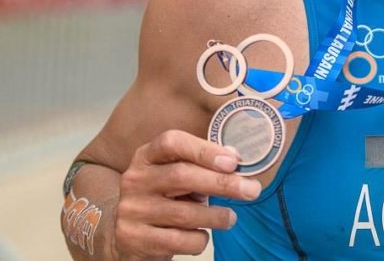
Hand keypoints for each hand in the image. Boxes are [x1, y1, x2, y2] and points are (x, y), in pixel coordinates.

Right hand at [113, 130, 260, 258]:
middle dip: (222, 183)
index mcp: (147, 156)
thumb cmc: (166, 199)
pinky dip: (199, 239)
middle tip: (252, 190)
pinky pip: (178, 240)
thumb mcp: (179, 176)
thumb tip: (236, 159)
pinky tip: (203, 235)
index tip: (234, 161)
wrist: (131, 236)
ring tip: (230, 218)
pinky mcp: (134, 238)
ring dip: (216, 216)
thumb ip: (203, 165)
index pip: (172, 142)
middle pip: (181, 176)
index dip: (204, 150)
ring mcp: (131, 210)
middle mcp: (135, 179)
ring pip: (183, 213)